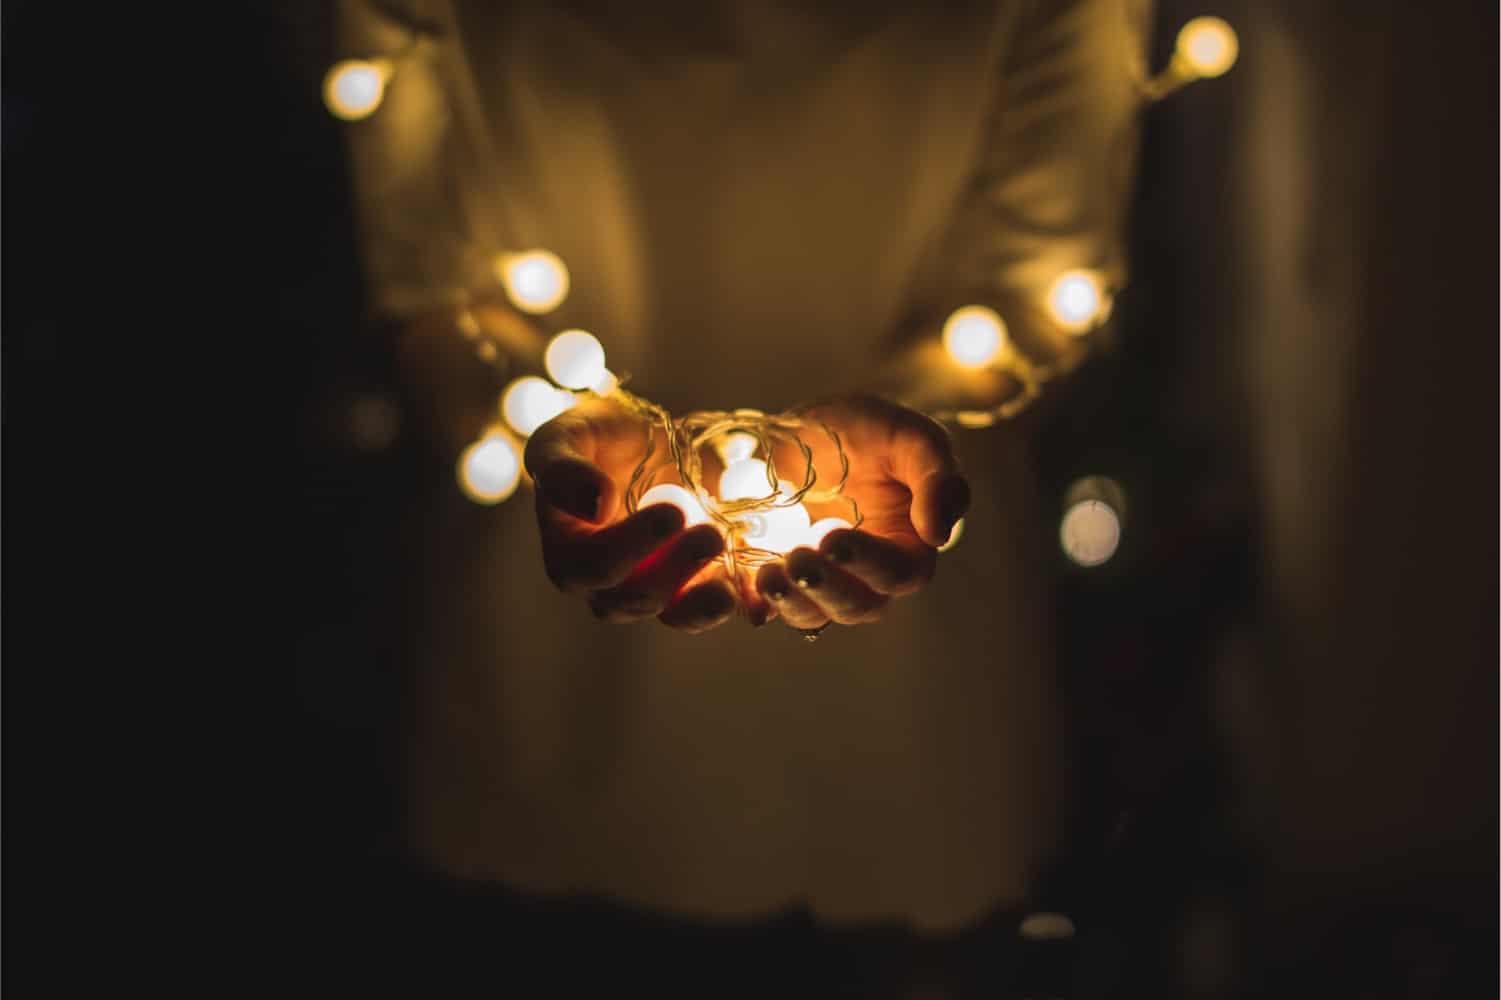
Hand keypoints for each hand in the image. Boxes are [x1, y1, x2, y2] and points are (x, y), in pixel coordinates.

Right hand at [524, 397, 738, 632]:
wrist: (648, 441)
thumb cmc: (598, 438)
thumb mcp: (568, 436)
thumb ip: (564, 468)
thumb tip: (595, 505)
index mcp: (567, 551)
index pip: (589, 567)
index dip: (629, 548)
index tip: (672, 513)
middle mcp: (604, 583)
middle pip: (630, 599)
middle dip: (673, 572)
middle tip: (712, 535)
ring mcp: (651, 589)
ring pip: (671, 615)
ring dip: (702, 602)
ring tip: (731, 582)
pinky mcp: (693, 588)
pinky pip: (711, 608)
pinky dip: (736, 605)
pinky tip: (756, 599)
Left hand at [753, 394, 969, 630]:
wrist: (815, 428)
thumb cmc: (874, 432)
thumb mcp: (912, 438)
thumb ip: (938, 478)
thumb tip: (938, 535)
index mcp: (907, 549)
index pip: (899, 574)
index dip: (870, 563)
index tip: (836, 538)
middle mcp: (866, 576)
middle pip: (855, 605)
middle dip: (825, 589)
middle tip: (797, 560)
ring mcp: (820, 580)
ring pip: (811, 613)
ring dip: (790, 602)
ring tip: (766, 575)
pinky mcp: (778, 574)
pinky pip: (767, 603)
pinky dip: (752, 602)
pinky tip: (739, 590)